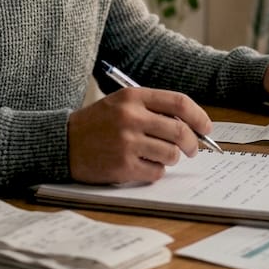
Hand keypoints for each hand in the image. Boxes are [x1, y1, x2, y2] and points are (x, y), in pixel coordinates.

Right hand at [66, 87, 213, 183]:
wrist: (62, 143)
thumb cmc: (97, 124)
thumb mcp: (122, 104)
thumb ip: (153, 109)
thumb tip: (191, 126)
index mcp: (133, 97)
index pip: (179, 103)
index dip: (199, 116)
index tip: (206, 127)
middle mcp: (131, 117)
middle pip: (180, 130)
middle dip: (192, 143)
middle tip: (192, 149)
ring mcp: (127, 142)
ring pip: (171, 153)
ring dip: (172, 158)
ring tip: (160, 156)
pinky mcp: (122, 166)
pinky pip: (156, 171)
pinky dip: (156, 171)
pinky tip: (143, 166)